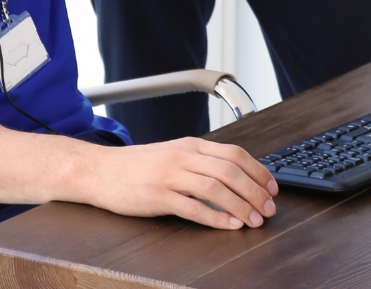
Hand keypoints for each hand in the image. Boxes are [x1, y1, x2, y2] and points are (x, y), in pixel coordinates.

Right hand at [76, 138, 277, 229]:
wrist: (99, 170)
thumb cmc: (136, 166)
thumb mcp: (172, 154)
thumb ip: (200, 161)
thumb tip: (234, 175)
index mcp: (190, 145)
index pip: (234, 154)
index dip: (258, 171)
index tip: (272, 187)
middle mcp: (183, 156)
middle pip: (230, 171)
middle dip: (255, 191)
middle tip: (269, 208)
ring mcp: (170, 176)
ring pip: (215, 188)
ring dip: (240, 205)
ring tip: (255, 220)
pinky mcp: (157, 196)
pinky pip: (192, 207)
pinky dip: (215, 217)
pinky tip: (229, 225)